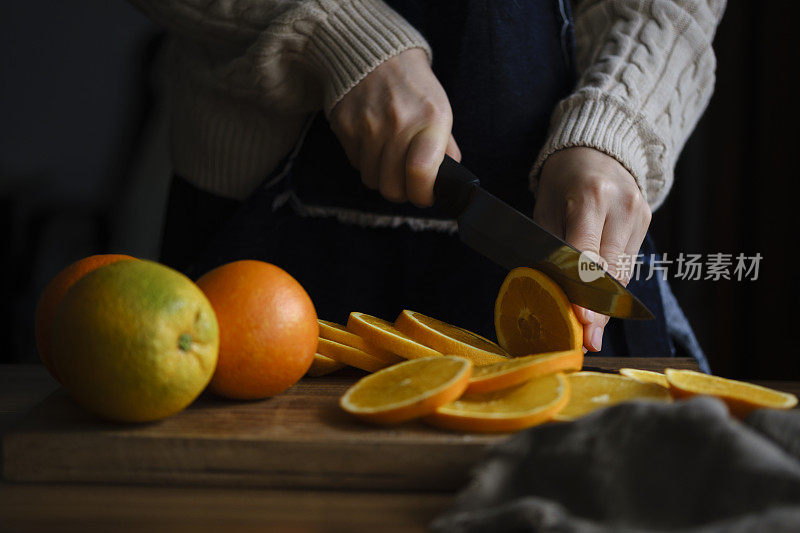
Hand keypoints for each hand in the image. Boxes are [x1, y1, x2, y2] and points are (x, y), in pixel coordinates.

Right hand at [329, 48, 460, 206]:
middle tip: (407, 182)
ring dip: (381, 176)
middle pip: (392, 187)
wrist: (373, 56)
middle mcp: (397, 123)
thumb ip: (445, 149)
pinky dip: (365, 160)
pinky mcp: (345, 127)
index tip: (425, 195)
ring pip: (372, 179)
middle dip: (401, 192)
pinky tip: (373, 142)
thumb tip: (446, 184)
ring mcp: (367, 126)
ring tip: (389, 158)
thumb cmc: (414, 89)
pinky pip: (355, 163)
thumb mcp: (440, 111)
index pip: (421, 173)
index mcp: (430, 119)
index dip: (423, 195)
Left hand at [533, 147, 651, 351]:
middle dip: (599, 308)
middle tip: (587, 339)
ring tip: (592, 330)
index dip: (584, 289)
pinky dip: (613, 284)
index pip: (588, 252)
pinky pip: (629, 262)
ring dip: (607, 302)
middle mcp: (622, 204)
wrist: (597, 150)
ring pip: (623, 271)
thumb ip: (549, 249)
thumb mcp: (544, 209)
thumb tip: (551, 295)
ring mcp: (639, 213)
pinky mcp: (647, 221)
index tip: (581, 319)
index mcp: (590, 196)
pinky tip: (601, 304)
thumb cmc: (561, 182)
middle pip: (611, 268)